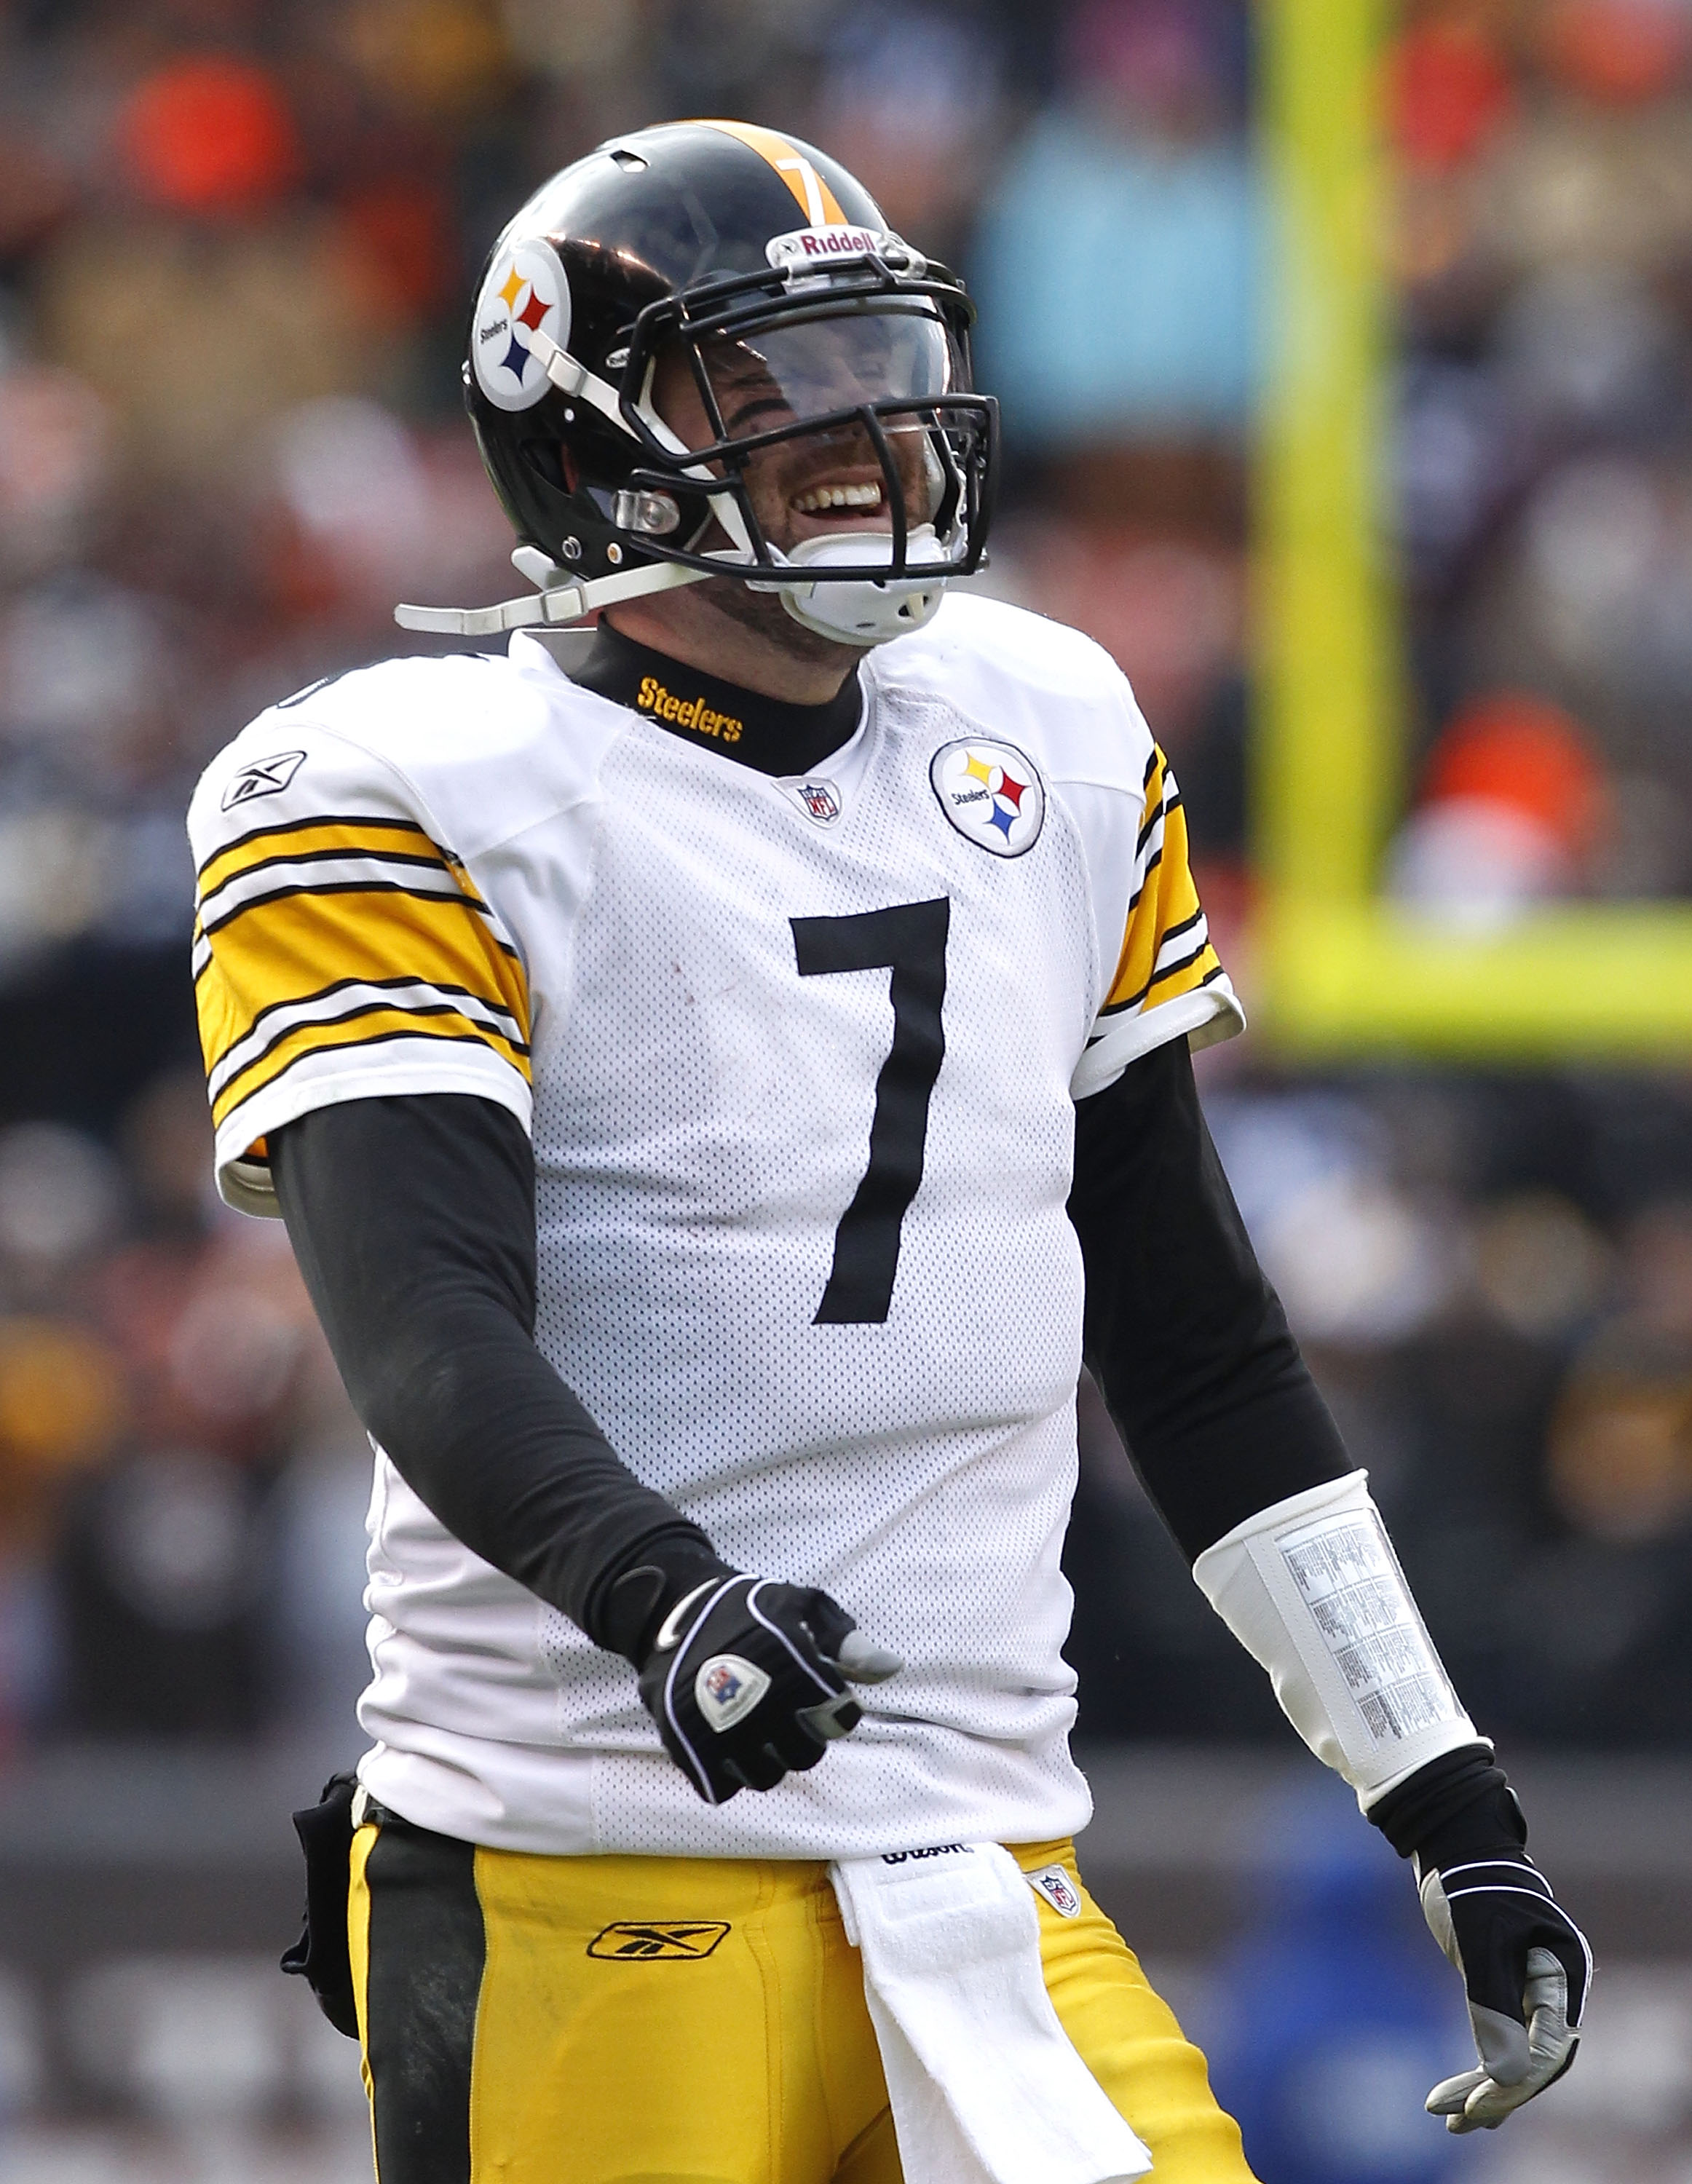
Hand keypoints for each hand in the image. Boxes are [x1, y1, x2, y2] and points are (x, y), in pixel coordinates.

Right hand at [636, 1573, 900, 1803]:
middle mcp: (753, 1700)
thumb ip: (848, 1641)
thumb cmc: (747, 1609)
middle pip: (806, 1755)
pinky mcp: (684, 1743)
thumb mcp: (801, 1606)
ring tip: (756, 1727)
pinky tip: (728, 1740)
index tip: (817, 1693)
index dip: (835, 1708)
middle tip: (785, 1711)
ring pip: (765, 1776)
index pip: (840, 1717)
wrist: (670, 1608)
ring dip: (768, 1758)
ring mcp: (715, 1727)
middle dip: (804, 1736)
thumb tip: (891, 1668)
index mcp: (787, 1663)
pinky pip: (723, 1786)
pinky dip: (728, 1770)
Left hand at [1415, 1801, 1591, 2130]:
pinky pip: (1502, 2040)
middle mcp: (1555, 1986)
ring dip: (1488, 2089)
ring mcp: (1530, 1989)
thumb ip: (1492, 2004)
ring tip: (1449, 2120)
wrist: (1451, 1840)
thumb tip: (1503, 2076)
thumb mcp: (1480, 1939)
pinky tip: (1464, 2098)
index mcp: (1563, 1972)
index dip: (1515, 2082)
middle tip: (1455, 2119)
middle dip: (1498, 2093)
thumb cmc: (1470, 1880)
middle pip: (1535, 2058)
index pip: (1548, 2047)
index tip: (1476, 2104)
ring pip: (1517, 2054)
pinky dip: (1483, 2068)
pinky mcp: (1505, 1988)